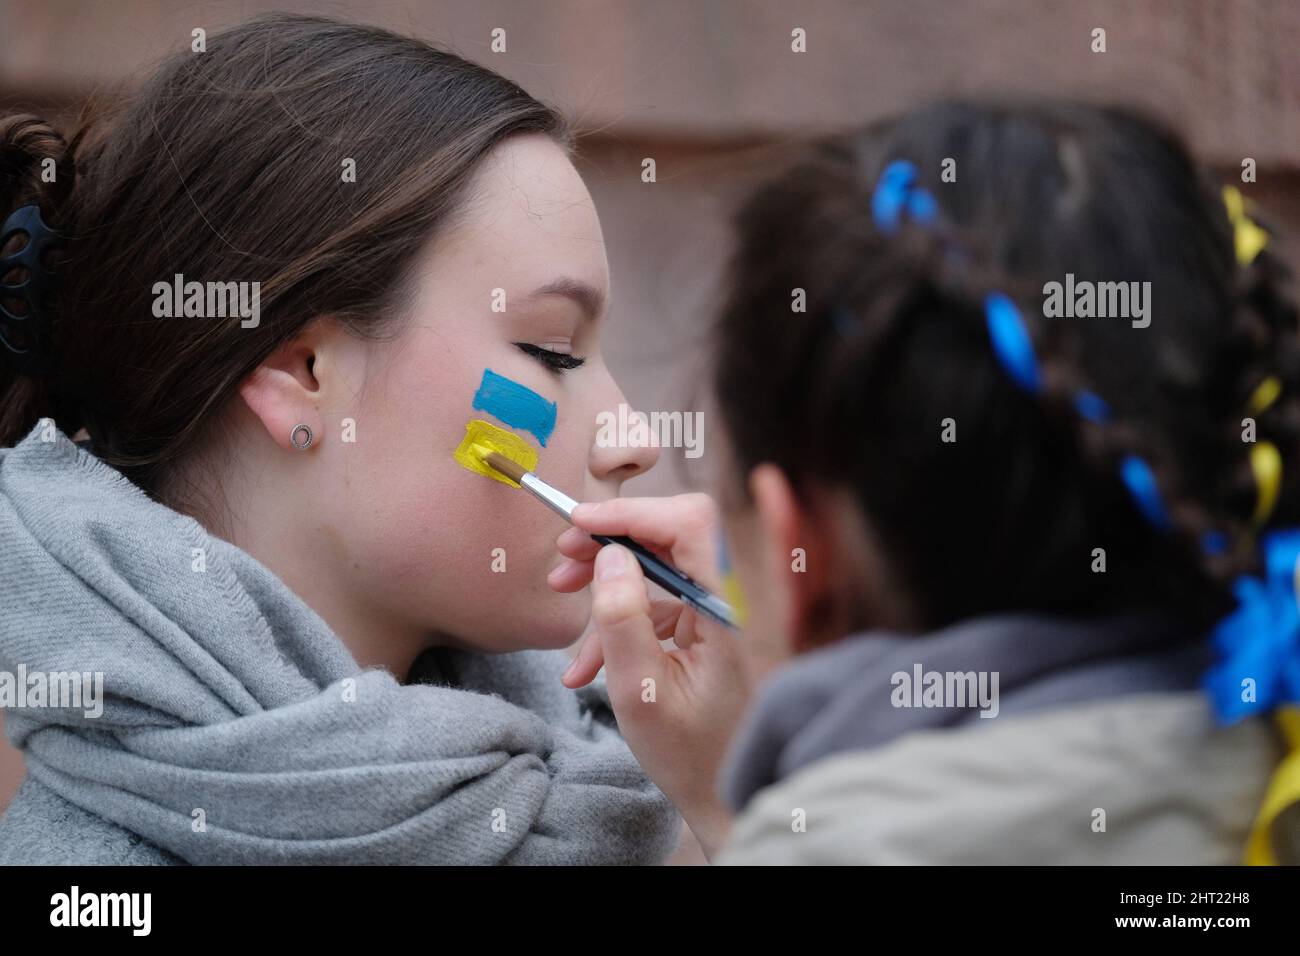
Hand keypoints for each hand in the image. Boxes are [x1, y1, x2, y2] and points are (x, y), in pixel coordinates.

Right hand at [549, 494, 749, 857]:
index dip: (631, 512)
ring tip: (561, 598)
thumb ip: (622, 619)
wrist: (726, 796)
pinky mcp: (702, 629)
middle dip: (610, 541)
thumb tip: (608, 556)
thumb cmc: (691, 753)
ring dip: (605, 581)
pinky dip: (616, 620)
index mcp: (724, 607)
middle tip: (563, 560)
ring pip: (656, 567)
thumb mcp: (639, 690)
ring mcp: (715, 613)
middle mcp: (726, 599)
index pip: (688, 522)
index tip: (581, 523)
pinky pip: (655, 604)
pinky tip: (583, 662)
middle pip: (669, 534)